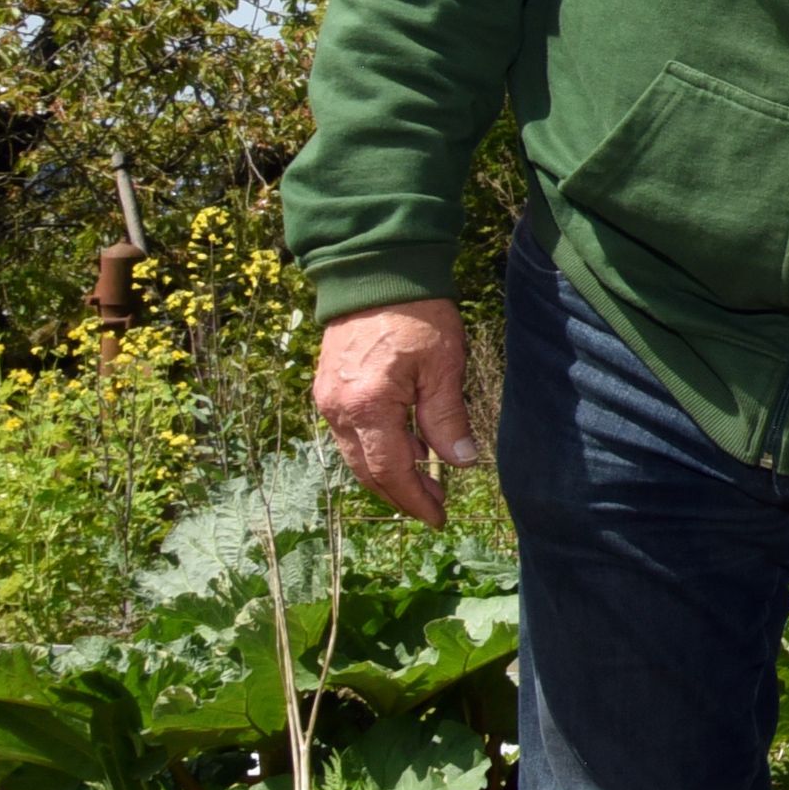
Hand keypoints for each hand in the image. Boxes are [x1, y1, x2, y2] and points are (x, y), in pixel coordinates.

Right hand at [312, 298, 478, 524]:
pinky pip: (350, 434)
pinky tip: (406, 447)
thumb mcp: (443, 367)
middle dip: (401, 495)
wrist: (376, 273)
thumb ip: (447, 418)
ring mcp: (328, 399)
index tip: (438, 517)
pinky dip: (376, 448)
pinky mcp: (328, 388)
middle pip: (367, 471)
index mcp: (367, 407)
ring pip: (356, 455)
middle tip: (433, 507)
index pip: (390, 472)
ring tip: (425, 481)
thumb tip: (460, 463)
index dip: (415, 499)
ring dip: (388, 473)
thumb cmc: (416, 315)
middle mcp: (338, 409)